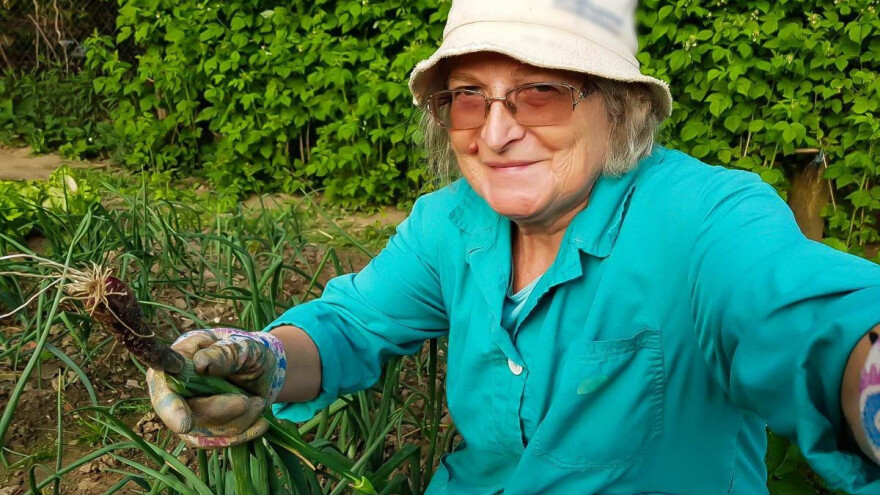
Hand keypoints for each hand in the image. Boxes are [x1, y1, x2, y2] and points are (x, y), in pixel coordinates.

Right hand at [146, 328, 286, 447]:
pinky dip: (244, 433)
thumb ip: (224, 354)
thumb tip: (201, 364)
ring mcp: (186, 415)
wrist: (261, 370)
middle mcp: (174, 392)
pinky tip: (261, 423)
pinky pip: (219, 442)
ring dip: (239, 419)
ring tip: (259, 402)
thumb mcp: (242, 346)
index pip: (163, 388)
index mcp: (175, 364)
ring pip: (207, 432)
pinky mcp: (202, 431)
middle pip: (188, 415)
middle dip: (222, 411)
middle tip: (250, 402)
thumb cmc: (245, 351)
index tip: (184, 424)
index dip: (171, 407)